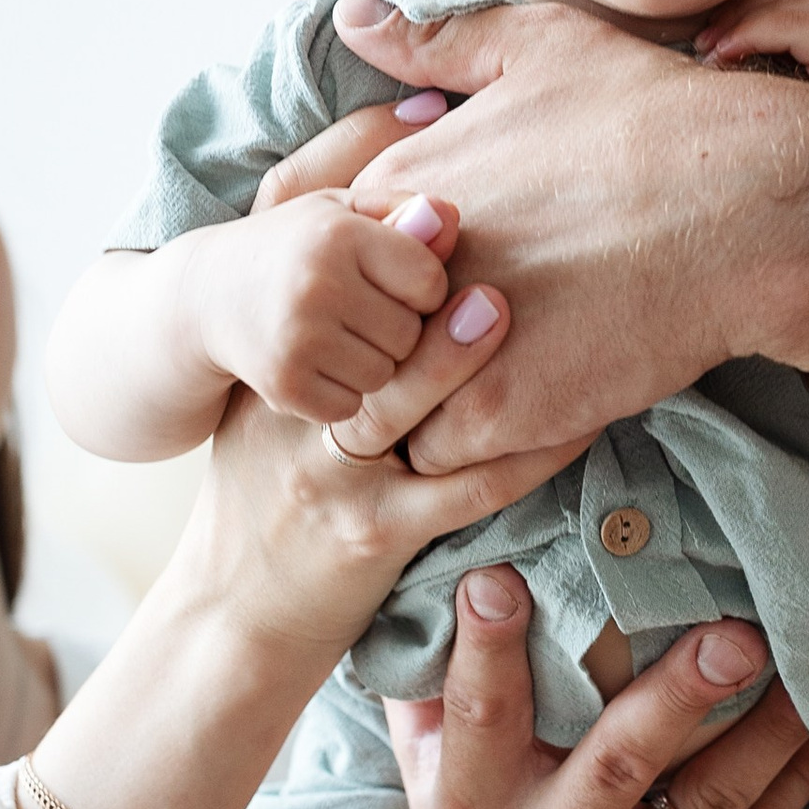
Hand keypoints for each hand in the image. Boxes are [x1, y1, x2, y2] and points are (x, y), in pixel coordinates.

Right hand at [20, 248, 594, 808]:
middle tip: (470, 227)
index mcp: (279, 372)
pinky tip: (576, 420)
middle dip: (419, 285)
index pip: (323, 294)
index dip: (377, 243)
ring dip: (464, 359)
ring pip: (408, 408)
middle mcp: (299, 417)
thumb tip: (395, 236)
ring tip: (515, 310)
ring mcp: (335, 478)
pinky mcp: (375, 537)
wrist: (231, 613)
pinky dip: (524, 452)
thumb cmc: (266, 490)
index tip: (439, 194)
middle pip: (364, 336)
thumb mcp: (274, 401)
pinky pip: (463, 490)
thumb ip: (322, 330)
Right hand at [180, 162, 464, 426]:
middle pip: (411, 334)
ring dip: (372, 365)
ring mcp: (299, 338)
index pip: (430, 280)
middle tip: (359, 315)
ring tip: (337, 339)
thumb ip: (403, 209)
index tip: (394, 285)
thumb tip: (451, 220)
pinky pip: (350, 406)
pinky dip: (340, 394)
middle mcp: (318, 283)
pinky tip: (316, 366)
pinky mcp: (284, 385)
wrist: (204, 297)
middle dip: (396, 330)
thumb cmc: (295, 249)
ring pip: (385, 374)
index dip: (420, 289)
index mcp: (340, 234)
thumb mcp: (342, 212)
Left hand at [329, 0, 808, 469]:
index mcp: (400, 177)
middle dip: (366, 349)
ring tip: (476, 387)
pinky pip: (441, 458)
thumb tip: (352, 14)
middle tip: (430, 345)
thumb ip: (434, 40)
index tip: (394, 282)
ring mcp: (450, 343)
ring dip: (411, 409)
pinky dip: (472, 448)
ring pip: (372, 413)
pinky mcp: (503, 409)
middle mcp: (407, 265)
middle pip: (329, 340)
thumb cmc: (659, 117)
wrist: (759, 207)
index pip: (306, 247)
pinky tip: (525, 412)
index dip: (345, 272)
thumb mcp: (540, 48)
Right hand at [386, 565, 808, 808]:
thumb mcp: (433, 805)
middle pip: (617, 764)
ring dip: (768, 732)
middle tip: (733, 636)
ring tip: (806, 666)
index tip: (499, 581)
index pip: (478, 720)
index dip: (484, 652)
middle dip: (678, 697)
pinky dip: (796, 781)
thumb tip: (424, 602)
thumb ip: (429, 714)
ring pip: (712, 804)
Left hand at [691, 0, 808, 98]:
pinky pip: (788, 24)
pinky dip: (748, 35)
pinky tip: (725, 54)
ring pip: (785, 3)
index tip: (718, 28)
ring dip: (737, 24)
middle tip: (704, 39)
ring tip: (708, 50)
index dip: (756, 1)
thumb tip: (740, 31)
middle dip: (741, 10)